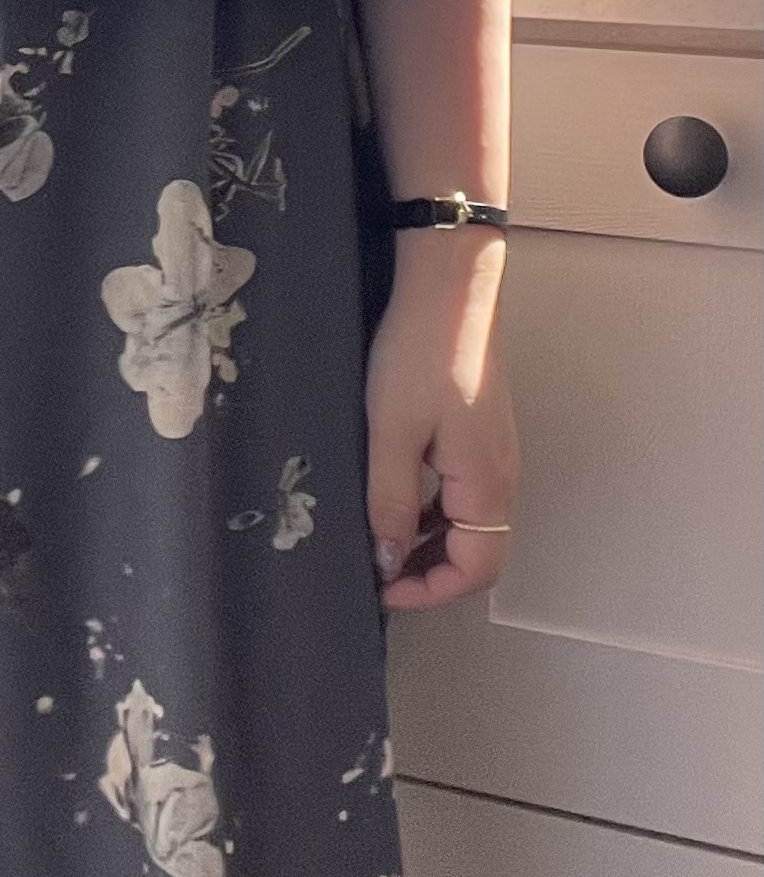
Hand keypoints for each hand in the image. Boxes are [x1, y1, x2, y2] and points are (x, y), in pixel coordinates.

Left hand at [365, 231, 518, 610]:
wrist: (449, 285)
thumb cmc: (420, 353)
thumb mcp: (392, 432)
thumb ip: (390, 500)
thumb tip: (386, 560)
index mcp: (486, 484)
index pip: (476, 569)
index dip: (429, 591)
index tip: (381, 591)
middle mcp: (502, 476)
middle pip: (477, 551)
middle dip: (427, 572)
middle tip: (374, 572)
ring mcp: (494, 453)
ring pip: (468, 522)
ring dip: (427, 541)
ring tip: (376, 539)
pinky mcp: (479, 432)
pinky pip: (461, 490)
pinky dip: (430, 508)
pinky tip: (393, 496)